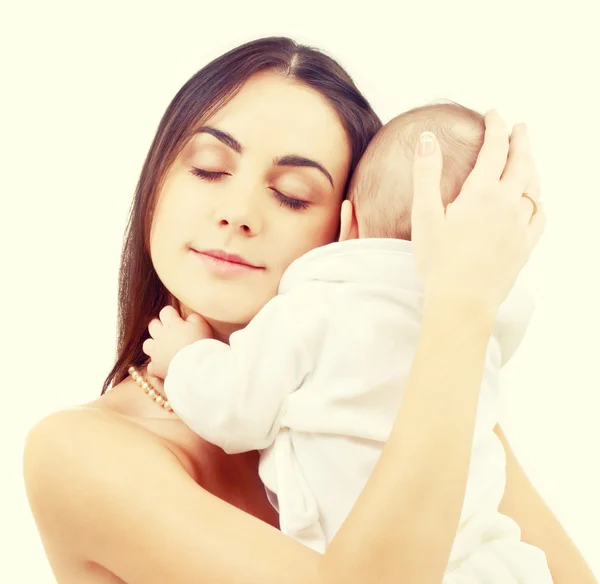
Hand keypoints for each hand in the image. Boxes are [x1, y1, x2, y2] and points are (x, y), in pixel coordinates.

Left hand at [142, 306, 211, 378]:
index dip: (172, 313)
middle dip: (159, 326)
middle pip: (152, 325)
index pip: (166, 311)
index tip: (178, 317)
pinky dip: (156, 366)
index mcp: (171, 324)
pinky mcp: (155, 367)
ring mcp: (155, 352)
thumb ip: (192, 318)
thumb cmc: (198, 343)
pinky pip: (151, 366)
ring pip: (147, 344)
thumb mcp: (200, 324)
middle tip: (170, 331)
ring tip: (163, 348)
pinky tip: (163, 367)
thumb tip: (188, 318)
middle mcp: (160, 336)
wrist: (193, 365)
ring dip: (153, 345)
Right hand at [410, 110, 545, 315]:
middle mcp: (509, 204)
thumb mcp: (425, 214)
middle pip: (522, 162)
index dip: (496, 127)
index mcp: (483, 193)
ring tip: (527, 158)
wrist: (462, 302)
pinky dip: (538, 200)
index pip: (495, 148)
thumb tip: (428, 139)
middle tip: (520, 127)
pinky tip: (534, 201)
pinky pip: (540, 215)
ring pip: (535, 186)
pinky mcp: (525, 246)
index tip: (493, 114)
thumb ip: (426, 173)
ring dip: (532, 166)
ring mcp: (521, 226)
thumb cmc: (439, 261)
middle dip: (521, 140)